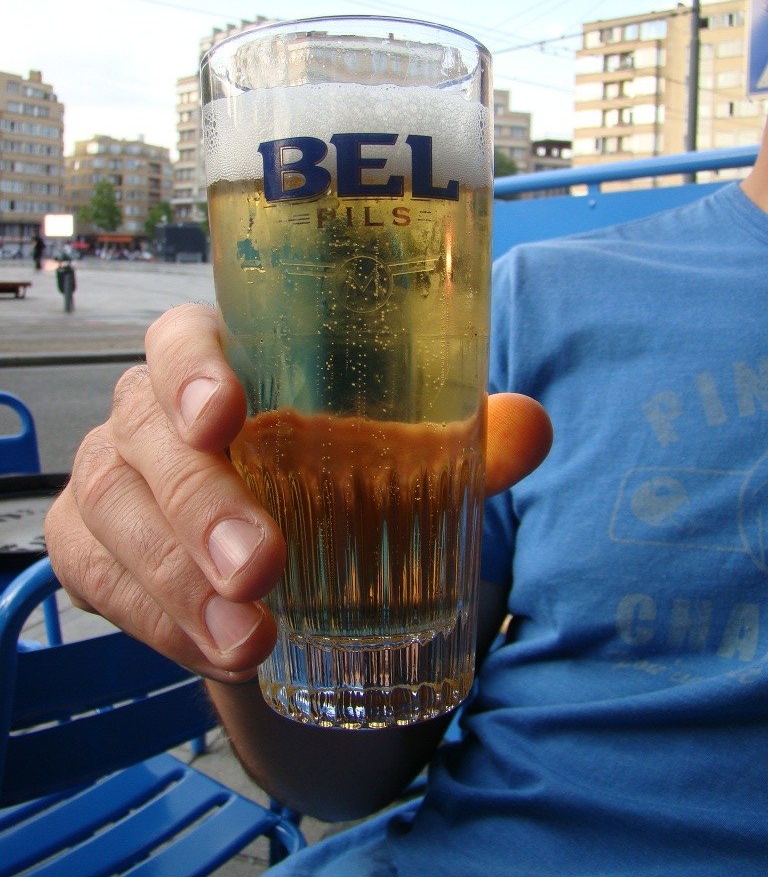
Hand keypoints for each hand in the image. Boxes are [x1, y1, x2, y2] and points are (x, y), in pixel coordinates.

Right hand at [45, 304, 551, 682]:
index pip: (180, 338)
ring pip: (110, 512)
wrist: (278, 548)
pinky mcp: (91, 546)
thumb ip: (458, 437)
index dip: (191, 369)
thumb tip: (532, 427)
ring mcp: (112, 477)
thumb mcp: (390, 453)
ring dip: (175, 582)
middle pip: (144, 435)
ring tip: (250, 641)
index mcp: (220, 362)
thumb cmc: (328, 472)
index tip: (227, 416)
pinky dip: (153, 621)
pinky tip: (216, 653)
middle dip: (198, 505)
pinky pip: (96, 579)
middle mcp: (150, 410)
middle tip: (261, 568)